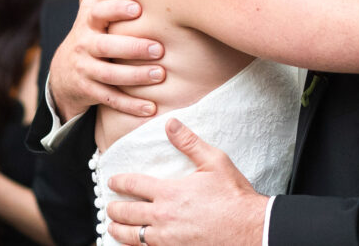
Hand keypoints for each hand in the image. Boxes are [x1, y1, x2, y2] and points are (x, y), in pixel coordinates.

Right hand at [49, 0, 164, 120]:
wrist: (63, 74)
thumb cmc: (88, 34)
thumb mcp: (90, 9)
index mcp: (88, 23)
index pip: (99, 13)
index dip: (116, 10)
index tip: (137, 8)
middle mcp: (84, 46)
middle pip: (106, 47)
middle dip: (132, 48)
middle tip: (159, 48)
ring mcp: (85, 71)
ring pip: (110, 75)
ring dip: (136, 77)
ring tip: (161, 75)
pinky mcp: (88, 93)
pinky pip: (110, 100)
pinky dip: (131, 106)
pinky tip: (152, 108)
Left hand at [106, 119, 266, 245]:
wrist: (249, 229)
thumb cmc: (233, 195)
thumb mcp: (214, 161)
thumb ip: (189, 142)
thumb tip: (170, 123)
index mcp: (170, 193)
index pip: (134, 185)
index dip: (119, 182)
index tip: (112, 181)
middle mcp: (163, 217)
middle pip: (127, 213)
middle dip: (114, 208)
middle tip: (109, 206)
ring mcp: (167, 239)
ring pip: (132, 236)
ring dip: (118, 230)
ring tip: (113, 227)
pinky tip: (134, 245)